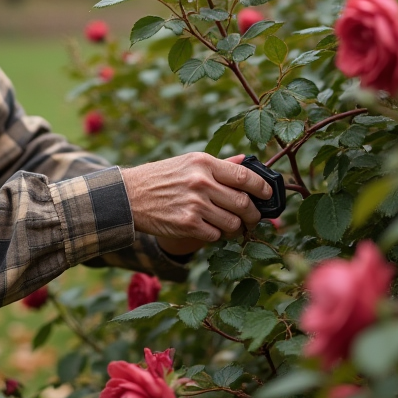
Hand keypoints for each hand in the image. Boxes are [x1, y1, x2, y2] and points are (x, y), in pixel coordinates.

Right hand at [121, 153, 271, 251]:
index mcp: (204, 163)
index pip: (245, 176)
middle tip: (252, 218)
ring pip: (233, 224)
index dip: (263, 188)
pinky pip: (216, 235)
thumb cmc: (160, 177)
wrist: (129, 196)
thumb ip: (219, 164)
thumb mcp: (188, 162)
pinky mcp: (187, 224)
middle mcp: (201, 182)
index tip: (268, 195)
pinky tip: (208, 229)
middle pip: (244, 204)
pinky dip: (216, 235)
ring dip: (235, 228)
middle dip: (253, 215)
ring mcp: (195, 204)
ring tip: (229, 225)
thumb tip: (247, 162)